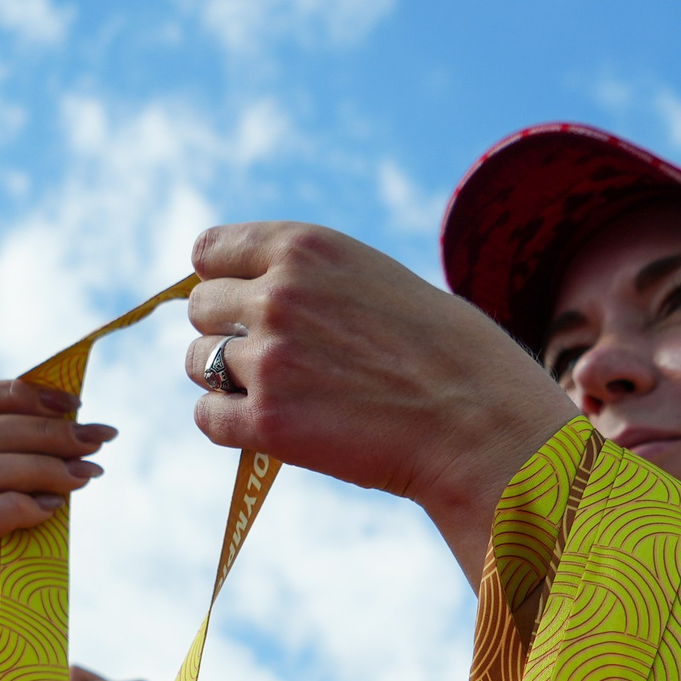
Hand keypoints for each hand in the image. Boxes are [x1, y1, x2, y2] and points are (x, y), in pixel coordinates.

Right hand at [0, 382, 118, 676]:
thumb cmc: (3, 579)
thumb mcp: (6, 502)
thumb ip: (16, 458)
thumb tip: (70, 412)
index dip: (16, 392)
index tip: (76, 402)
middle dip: (43, 429)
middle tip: (97, 439)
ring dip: (42, 464)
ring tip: (88, 475)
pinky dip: (20, 506)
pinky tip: (53, 511)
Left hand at [184, 222, 574, 566]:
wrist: (481, 426)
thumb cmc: (449, 357)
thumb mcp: (378, 282)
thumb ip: (313, 282)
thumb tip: (257, 299)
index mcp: (306, 248)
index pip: (210, 253)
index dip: (222, 283)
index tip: (244, 307)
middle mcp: (277, 295)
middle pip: (200, 310)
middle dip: (226, 334)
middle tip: (273, 364)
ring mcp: (269, 359)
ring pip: (199, 365)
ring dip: (227, 381)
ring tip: (280, 399)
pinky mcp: (267, 422)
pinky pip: (208, 418)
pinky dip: (230, 426)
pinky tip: (270, 432)